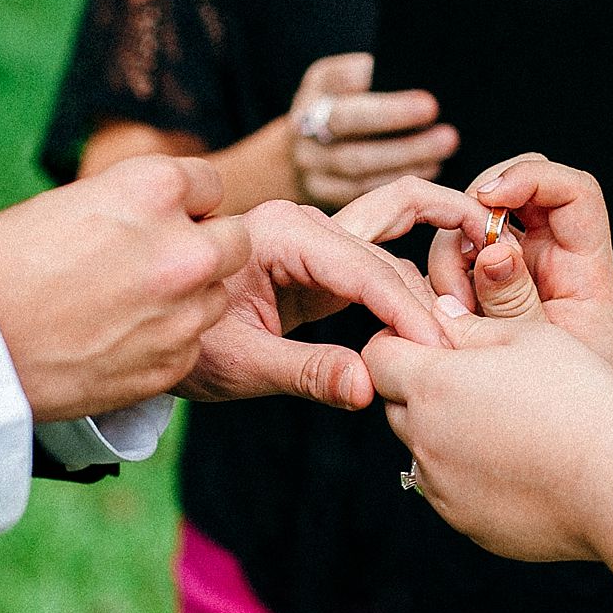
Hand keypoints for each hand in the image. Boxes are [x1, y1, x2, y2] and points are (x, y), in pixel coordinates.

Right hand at [0, 155, 247, 422]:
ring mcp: (182, 311)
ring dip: (188, 298)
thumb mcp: (60, 204)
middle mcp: (181, 248)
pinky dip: (165, 343)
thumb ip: (120, 206)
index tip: (165, 218)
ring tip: (128, 307)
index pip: (209, 184)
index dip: (186, 202)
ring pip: (217, 296)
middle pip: (235, 240)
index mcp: (150, 190)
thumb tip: (148, 215)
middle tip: (159, 264)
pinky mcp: (172, 363)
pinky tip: (118, 342)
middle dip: (205, 248)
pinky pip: (191, 344)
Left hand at [181, 180, 494, 408]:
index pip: (361, 268)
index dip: (406, 311)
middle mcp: (300, 224)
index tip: (439, 350)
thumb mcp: (239, 365)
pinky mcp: (320, 262)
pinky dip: (408, 294)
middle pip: (383, 257)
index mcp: (276, 234)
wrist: (150, 329)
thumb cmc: (188, 346)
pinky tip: (437, 323)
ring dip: (424, 294)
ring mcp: (312, 239)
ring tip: (458, 338)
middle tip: (461, 352)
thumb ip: (305, 373)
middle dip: (425, 303)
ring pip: (388, 257)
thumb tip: (368, 388)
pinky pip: (376, 268)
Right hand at [288, 52, 460, 209]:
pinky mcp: (321, 193)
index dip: (368, 77)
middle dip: (393, 116)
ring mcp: (309, 163)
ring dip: (405, 154)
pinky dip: (397, 179)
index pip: (338, 78)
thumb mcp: (349, 86)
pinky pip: (361, 190)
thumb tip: (421, 73)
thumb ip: (376, 78)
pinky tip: (429, 169)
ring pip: (356, 162)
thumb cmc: (347, 113)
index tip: (414, 85)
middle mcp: (303, 125)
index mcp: (316, 89)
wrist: (308, 155)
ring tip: (444, 144)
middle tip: (435, 112)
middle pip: (346, 121)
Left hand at [364, 299, 612, 563]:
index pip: (379, 356)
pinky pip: (452, 491)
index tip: (436, 341)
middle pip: (396, 406)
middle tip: (477, 380)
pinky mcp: (466, 524)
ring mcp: (442, 489)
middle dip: (422, 389)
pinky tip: (521, 465)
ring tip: (507, 424)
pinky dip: (471, 475)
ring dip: (446, 434)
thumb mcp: (530, 337)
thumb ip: (471, 326)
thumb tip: (439, 315)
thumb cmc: (581, 398)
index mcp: (432, 384)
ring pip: (424, 451)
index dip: (402, 342)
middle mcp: (424, 440)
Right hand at [427, 155, 612, 397]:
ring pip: (469, 230)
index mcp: (584, 264)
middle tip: (463, 264)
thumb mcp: (552, 352)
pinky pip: (452, 270)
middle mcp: (549, 258)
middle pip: (510, 194)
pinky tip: (440, 325)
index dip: (532, 178)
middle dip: (473, 214)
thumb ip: (520, 303)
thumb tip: (492, 253)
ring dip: (449, 259)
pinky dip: (438, 286)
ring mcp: (514, 273)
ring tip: (453, 315)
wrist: (581, 447)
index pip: (572, 191)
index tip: (493, 199)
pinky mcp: (481, 295)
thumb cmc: (582, 404)